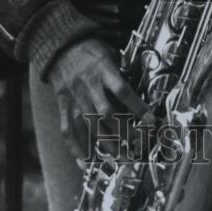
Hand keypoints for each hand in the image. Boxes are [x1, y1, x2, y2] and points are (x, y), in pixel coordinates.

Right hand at [47, 38, 152, 161]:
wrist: (59, 48)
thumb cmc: (90, 50)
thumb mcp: (110, 53)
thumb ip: (122, 71)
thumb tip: (141, 88)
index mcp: (103, 70)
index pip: (122, 91)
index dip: (137, 107)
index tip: (151, 120)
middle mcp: (88, 86)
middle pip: (107, 113)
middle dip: (124, 131)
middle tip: (139, 143)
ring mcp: (75, 98)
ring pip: (89, 126)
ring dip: (105, 143)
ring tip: (120, 156)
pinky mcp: (64, 106)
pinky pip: (67, 130)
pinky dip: (75, 148)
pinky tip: (85, 162)